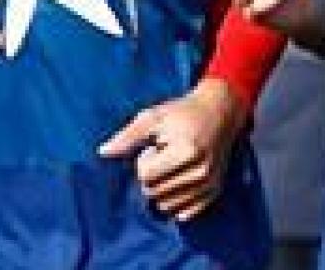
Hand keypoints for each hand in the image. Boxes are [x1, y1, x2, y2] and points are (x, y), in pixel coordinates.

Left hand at [98, 79, 245, 221]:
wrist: (222, 110)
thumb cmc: (183, 112)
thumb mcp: (153, 117)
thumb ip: (127, 137)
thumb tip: (102, 153)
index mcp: (186, 151)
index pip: (146, 176)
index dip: (143, 161)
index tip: (154, 147)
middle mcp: (201, 172)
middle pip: (154, 193)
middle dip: (152, 177)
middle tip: (164, 156)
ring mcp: (210, 184)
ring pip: (167, 205)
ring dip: (162, 190)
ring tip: (172, 168)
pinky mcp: (215, 192)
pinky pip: (185, 214)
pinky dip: (177, 202)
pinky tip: (179, 182)